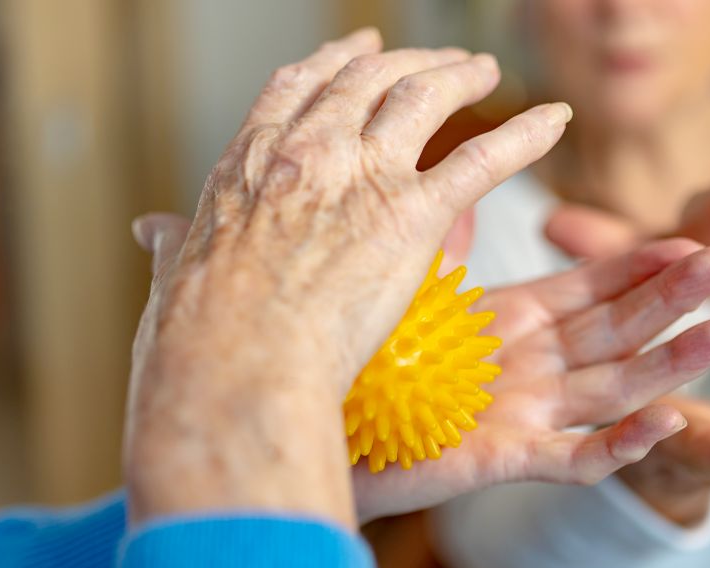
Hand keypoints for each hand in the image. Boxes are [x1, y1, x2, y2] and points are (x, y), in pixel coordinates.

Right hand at [124, 29, 573, 527]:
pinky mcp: (409, 217)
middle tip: (433, 60)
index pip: (296, 91)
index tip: (356, 55)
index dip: (331, 66)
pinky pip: (481, 158)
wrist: (231, 370)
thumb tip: (154, 233)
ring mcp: (358, 177)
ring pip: (420, 98)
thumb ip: (175, 247)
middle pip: (364, 83)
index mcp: (248, 165)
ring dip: (458, 75)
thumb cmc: (197, 342)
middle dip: (403, 61)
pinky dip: (525, 136)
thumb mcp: (175, 278)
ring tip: (483, 70)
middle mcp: (305, 153)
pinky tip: (556, 121)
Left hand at [352, 239, 709, 519]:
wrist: (324, 438)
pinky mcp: (506, 460)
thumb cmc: (364, 369)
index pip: (588, 287)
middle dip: (673, 298)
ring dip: (672, 362)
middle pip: (616, 329)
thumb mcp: (410, 298)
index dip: (637, 265)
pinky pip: (575, 456)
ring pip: (613, 386)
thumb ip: (445, 253)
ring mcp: (524, 415)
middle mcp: (529, 366)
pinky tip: (664, 419)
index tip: (689, 236)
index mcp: (509, 321)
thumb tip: (465, 197)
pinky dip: (620, 443)